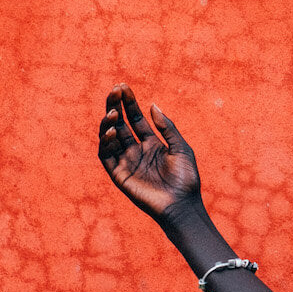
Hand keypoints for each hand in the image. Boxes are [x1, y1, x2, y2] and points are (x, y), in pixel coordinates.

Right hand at [97, 84, 201, 220]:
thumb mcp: (181, 147)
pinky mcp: (119, 175)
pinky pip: (107, 156)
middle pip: (121, 124)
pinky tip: (112, 130)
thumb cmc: (186, 178)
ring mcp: (127, 162)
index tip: (123, 86)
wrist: (182, 205)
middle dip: (116, 107)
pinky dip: (106, 143)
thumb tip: (152, 105)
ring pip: (110, 138)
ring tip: (114, 112)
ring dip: (109, 123)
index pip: (135, 118)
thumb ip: (167, 127)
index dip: (129, 103)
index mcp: (151, 143)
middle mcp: (136, 151)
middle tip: (114, 91)